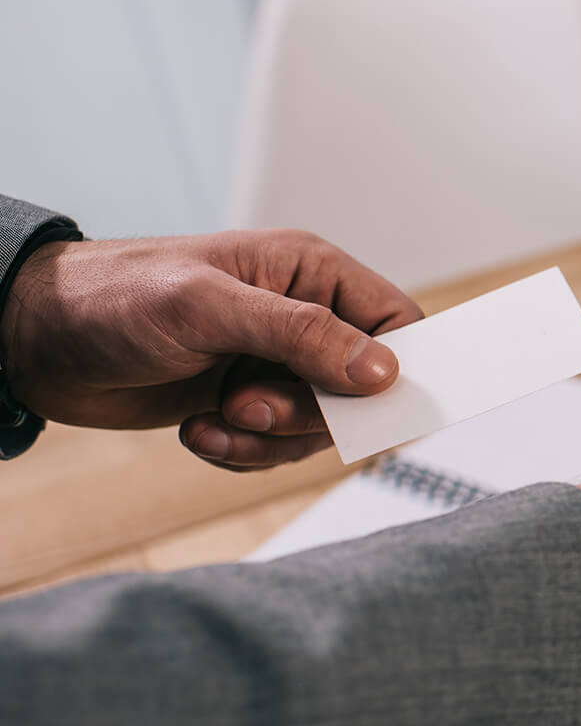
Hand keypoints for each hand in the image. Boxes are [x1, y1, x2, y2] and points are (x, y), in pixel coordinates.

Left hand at [0, 231, 421, 469]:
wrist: (34, 342)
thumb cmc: (114, 298)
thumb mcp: (210, 308)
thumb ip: (302, 335)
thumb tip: (383, 371)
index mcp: (310, 272)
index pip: (397, 323)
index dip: (398, 369)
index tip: (371, 406)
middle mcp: (302, 318)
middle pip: (363, 389)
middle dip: (309, 414)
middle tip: (247, 405)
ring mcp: (274, 364)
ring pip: (321, 428)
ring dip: (269, 440)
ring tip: (214, 419)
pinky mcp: (247, 404)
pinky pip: (279, 449)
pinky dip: (243, 454)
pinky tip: (198, 433)